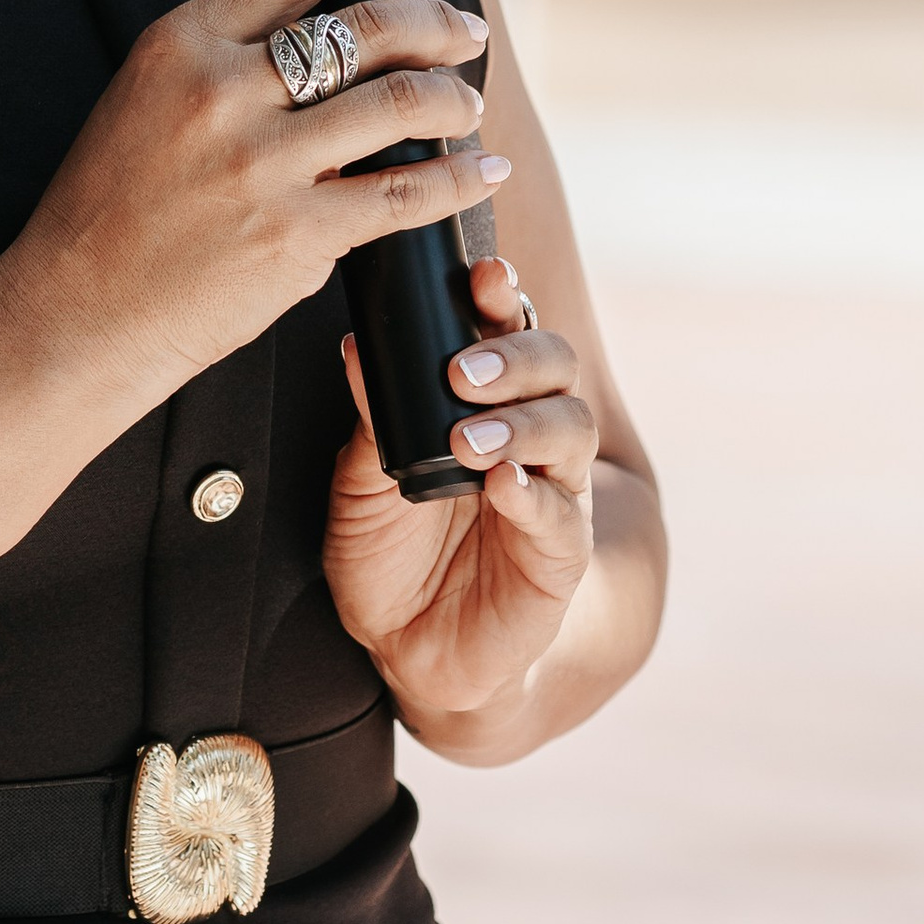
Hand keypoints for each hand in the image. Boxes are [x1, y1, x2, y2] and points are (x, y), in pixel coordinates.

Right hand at [0, 0, 505, 410]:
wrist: (77, 310)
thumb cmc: (112, 209)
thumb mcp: (146, 98)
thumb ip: (226, 57)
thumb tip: (328, 29)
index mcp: (183, 43)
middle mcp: (223, 92)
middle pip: (368, 27)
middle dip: (438, 23)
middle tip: (464, 31)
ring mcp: (261, 165)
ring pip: (401, 102)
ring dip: (455, 98)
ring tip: (467, 104)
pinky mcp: (295, 235)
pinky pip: (405, 194)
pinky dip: (459, 180)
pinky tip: (482, 171)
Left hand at [322, 253, 599, 732]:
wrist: (404, 648)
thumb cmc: (389, 551)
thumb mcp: (361, 477)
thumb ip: (371, 414)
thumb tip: (353, 344)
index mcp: (486, 404)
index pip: (509, 333)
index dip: (503, 299)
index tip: (483, 274)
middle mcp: (530, 436)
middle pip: (555, 368)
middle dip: (514, 357)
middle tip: (461, 370)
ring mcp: (553, 492)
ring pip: (570, 431)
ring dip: (523, 424)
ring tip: (470, 438)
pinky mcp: (559, 555)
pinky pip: (560, 516)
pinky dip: (533, 496)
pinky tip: (503, 487)